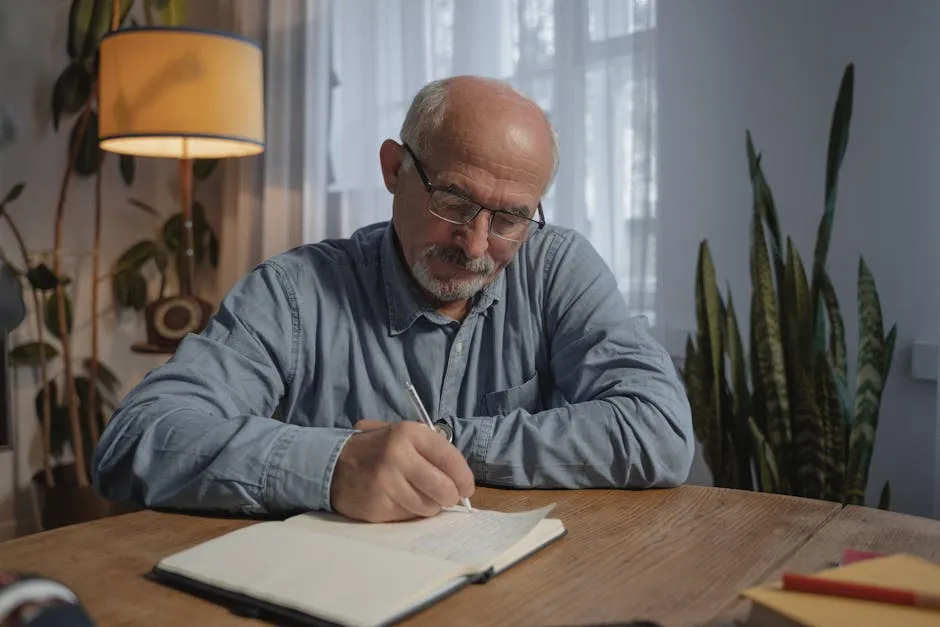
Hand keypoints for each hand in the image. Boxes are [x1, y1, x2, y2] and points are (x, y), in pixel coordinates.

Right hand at [329, 420, 474, 522]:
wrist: (332, 466)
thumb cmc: (376, 450)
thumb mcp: (400, 435)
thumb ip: (429, 449)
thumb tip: (461, 478)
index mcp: (408, 433)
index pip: (450, 458)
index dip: (463, 477)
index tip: (466, 488)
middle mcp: (398, 455)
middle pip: (444, 488)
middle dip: (450, 497)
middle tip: (447, 497)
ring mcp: (386, 482)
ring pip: (428, 507)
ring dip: (429, 506)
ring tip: (417, 496)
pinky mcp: (377, 505)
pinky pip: (408, 516)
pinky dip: (409, 512)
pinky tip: (398, 501)